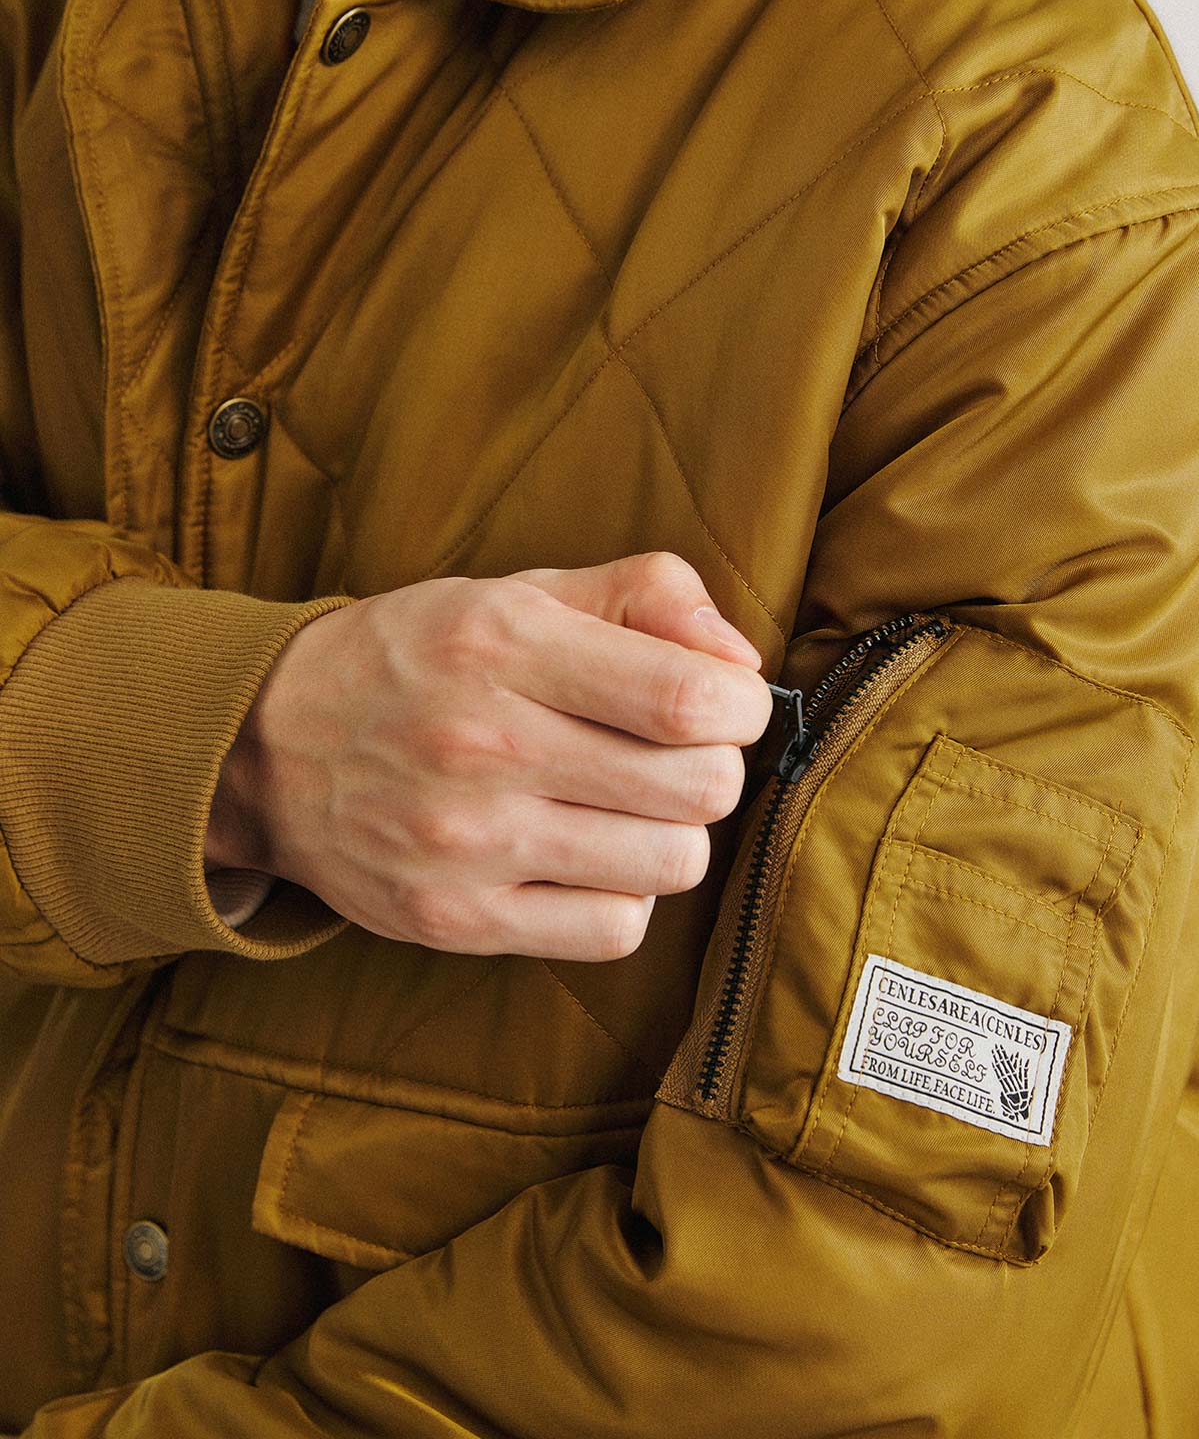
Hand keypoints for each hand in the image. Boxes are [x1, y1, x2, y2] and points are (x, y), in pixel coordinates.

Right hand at [205, 552, 772, 960]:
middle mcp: (483, 742)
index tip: (723, 706)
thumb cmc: (417, 661)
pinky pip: (615, 930)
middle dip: (713, 768)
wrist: (268, 748)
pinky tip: (586, 858)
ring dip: (672, 835)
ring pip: (671, 864)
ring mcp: (467, 842)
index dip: (740, 708)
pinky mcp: (456, 919)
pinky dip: (624, 896)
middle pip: (698, 788)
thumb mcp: (516, 594)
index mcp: (504, 642)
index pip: (688, 699)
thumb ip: (642, 594)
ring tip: (626, 807)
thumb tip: (739, 662)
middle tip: (672, 756)